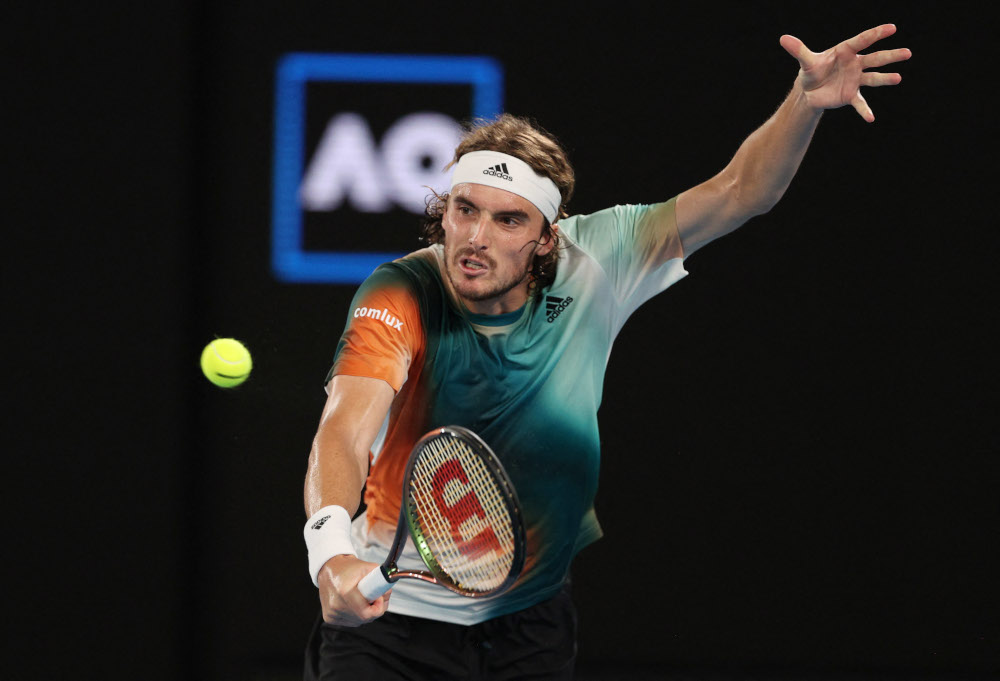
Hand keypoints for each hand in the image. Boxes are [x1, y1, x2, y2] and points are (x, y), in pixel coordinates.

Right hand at [317, 554, 390, 626]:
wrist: (328, 569)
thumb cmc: (348, 568)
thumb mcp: (367, 568)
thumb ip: (382, 580)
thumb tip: (387, 593)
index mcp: (344, 591)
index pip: (367, 613)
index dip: (377, 607)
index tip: (379, 598)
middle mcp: (336, 605)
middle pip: (364, 619)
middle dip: (373, 609)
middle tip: (374, 597)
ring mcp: (331, 613)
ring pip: (358, 622)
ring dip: (365, 613)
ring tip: (363, 598)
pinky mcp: (329, 618)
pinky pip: (350, 622)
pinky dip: (355, 614)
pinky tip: (353, 603)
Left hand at [780, 24, 910, 122]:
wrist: (810, 90)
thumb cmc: (811, 70)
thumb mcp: (805, 61)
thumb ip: (798, 50)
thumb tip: (783, 38)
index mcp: (845, 51)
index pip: (862, 40)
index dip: (876, 34)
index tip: (892, 28)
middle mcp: (855, 64)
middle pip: (875, 58)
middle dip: (890, 56)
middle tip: (907, 52)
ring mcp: (855, 79)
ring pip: (874, 78)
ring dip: (885, 79)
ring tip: (898, 78)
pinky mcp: (851, 95)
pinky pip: (860, 103)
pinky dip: (864, 110)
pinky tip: (870, 118)